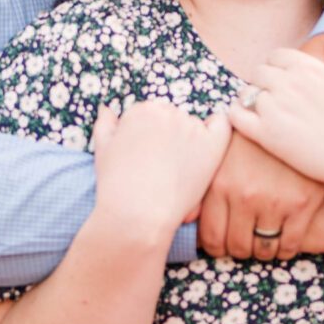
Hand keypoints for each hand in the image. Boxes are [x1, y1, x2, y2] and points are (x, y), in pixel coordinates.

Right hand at [92, 99, 232, 240]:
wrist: (138, 214)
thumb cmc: (116, 186)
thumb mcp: (101, 150)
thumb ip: (105, 124)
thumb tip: (107, 109)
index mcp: (142, 110)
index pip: (151, 114)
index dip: (148, 135)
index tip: (147, 156)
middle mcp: (168, 112)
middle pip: (172, 118)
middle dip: (168, 136)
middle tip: (162, 165)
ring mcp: (191, 128)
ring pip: (194, 126)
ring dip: (189, 140)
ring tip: (177, 170)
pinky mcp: (211, 146)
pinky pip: (222, 126)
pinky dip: (218, 128)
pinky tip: (208, 144)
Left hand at [197, 127, 323, 261]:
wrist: (297, 115)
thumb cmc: (254, 134)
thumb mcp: (222, 150)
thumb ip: (207, 182)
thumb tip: (188, 217)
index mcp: (219, 183)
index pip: (209, 235)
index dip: (214, 247)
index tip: (220, 245)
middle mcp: (244, 197)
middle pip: (235, 246)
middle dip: (237, 250)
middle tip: (243, 245)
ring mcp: (274, 203)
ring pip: (262, 249)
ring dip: (261, 252)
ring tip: (263, 244)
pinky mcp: (302, 205)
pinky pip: (290, 244)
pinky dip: (285, 250)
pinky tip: (283, 243)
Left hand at [225, 19, 323, 198]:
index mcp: (307, 67)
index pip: (275, 57)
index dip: (278, 70)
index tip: (286, 85)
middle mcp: (288, 83)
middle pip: (259, 73)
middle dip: (265, 85)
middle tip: (277, 102)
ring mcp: (276, 108)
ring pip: (247, 93)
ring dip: (253, 102)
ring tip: (267, 116)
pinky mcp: (267, 135)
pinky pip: (236, 115)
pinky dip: (237, 116)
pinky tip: (250, 124)